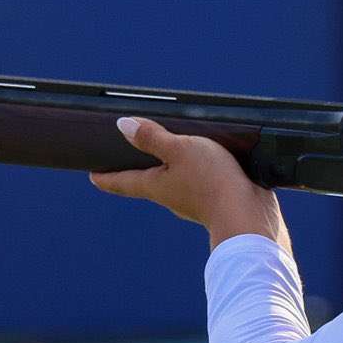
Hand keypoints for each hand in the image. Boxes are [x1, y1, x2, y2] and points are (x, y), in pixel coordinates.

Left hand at [90, 116, 289, 250]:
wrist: (249, 216)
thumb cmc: (211, 183)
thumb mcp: (180, 150)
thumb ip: (153, 138)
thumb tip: (123, 126)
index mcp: (155, 186)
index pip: (122, 182)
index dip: (106, 177)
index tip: (92, 175)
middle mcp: (170, 197)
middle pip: (147, 183)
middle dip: (139, 170)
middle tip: (130, 158)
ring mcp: (193, 201)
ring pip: (175, 183)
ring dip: (170, 170)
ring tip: (171, 152)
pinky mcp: (215, 200)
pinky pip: (200, 184)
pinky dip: (197, 174)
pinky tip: (209, 163)